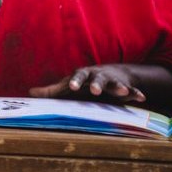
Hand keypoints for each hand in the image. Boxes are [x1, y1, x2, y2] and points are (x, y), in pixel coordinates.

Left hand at [29, 64, 146, 102]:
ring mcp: (112, 81)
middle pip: (97, 79)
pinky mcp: (125, 88)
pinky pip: (132, 90)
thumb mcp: (68, 85)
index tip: (71, 87)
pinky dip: (136, 93)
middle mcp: (97, 76)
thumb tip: (30, 92)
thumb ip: (51, 90)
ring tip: (124, 92)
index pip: (77, 77)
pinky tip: (141, 98)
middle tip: (96, 91)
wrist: (109, 73)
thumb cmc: (83, 82)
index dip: (74, 81)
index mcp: (83, 75)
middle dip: (97, 84)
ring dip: (119, 87)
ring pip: (116, 84)